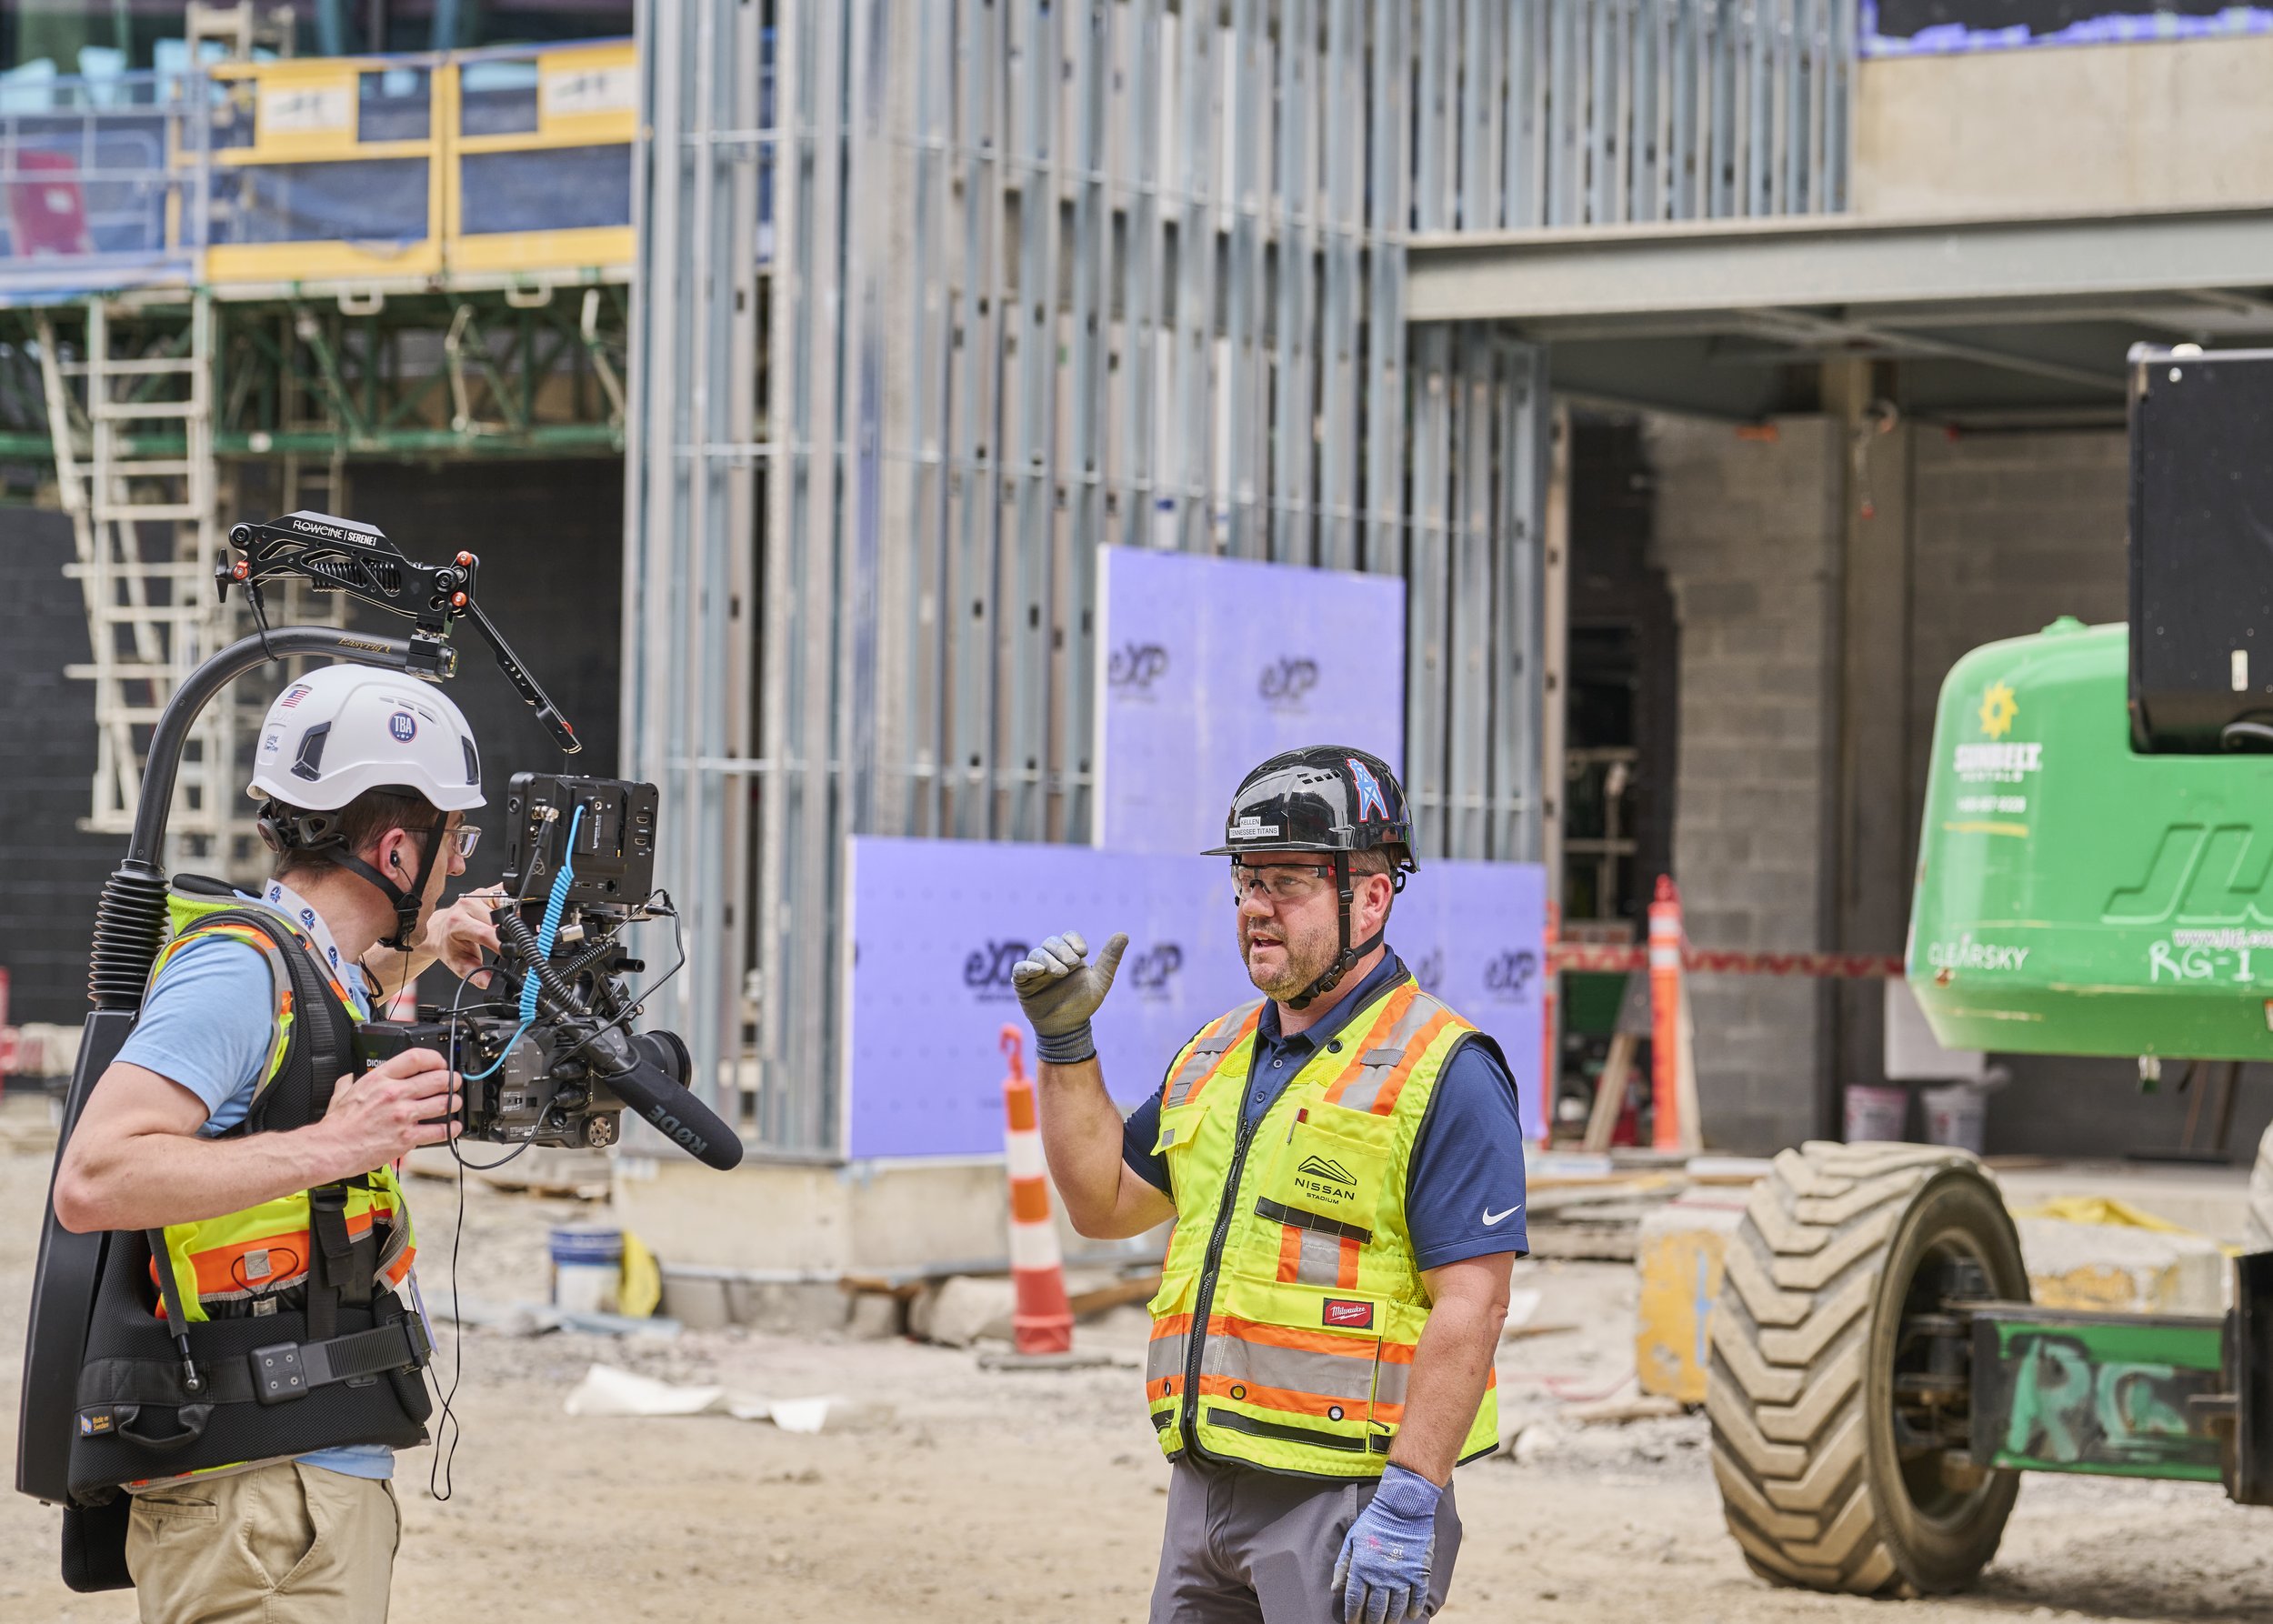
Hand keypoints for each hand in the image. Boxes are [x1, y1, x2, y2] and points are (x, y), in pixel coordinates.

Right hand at [314, 1046, 461, 1174]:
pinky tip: (452, 1127)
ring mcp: (403, 1115)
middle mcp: (395, 1094)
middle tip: (453, 1083)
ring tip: (453, 1103)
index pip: (417, 1058)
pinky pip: (440, 1131)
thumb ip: (351, 1080)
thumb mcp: (343, 1091)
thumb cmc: (338, 1124)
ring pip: (444, 1103)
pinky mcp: (407, 1137)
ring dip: (453, 1102)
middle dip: (451, 1080)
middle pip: (438, 1079)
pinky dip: (451, 1128)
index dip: (435, 1058)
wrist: (332, 1148)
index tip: (440, 1064)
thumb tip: (352, 1076)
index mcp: (380, 1079)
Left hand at [417, 885, 505, 979]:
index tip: (512, 953)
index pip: (484, 932)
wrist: (439, 929)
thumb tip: (491, 982)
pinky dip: (514, 906)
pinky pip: (507, 896)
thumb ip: (476, 975)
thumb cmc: (448, 945)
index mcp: (457, 923)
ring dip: (513, 921)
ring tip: (509, 933)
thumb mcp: (459, 965)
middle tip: (514, 946)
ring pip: (506, 908)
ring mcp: (478, 895)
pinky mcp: (487, 891)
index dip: (500, 943)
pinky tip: (509, 917)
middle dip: (510, 933)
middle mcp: (466, 905)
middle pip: (499, 920)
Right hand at [1012, 931, 1127, 1064]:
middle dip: (1062, 950)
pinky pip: (1019, 969)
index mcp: (1069, 956)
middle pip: (1051, 942)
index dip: (1074, 941)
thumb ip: (1110, 958)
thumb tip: (1123, 934)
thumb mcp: (1100, 981)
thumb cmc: (1083, 1004)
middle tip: (1072, 964)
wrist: (1068, 1028)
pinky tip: (1038, 971)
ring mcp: (1036, 970)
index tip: (1082, 953)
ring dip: (1048, 959)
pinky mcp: (1022, 983)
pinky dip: (1027, 966)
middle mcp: (1051, 959)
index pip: (1068, 937)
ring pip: (1037, 953)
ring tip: (1060, 972)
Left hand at [1333, 1465, 1440, 1623]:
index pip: (1355, 1600)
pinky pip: (1417, 1597)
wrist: (1402, 1506)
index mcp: (1362, 1568)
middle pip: (1375, 1608)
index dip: (1353, 1615)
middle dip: (1371, 1621)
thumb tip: (1335, 1589)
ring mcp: (1402, 1576)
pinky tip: (1410, 1615)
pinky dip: (1413, 1609)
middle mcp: (1381, 1577)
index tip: (1353, 1623)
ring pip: (1395, 1607)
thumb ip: (1343, 1565)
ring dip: (1390, 1619)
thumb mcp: (1352, 1539)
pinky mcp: (1419, 1572)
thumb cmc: (1374, 1521)